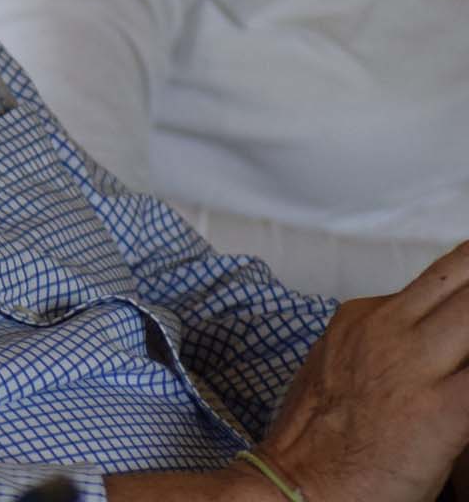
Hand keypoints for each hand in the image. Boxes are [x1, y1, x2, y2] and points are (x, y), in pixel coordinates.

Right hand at [259, 240, 468, 501]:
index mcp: (360, 317)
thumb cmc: (315, 442)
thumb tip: (427, 345)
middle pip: (464, 270)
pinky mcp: (445, 410)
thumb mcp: (336, 367)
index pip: (441, 277)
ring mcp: (415, 364)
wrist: (298, 488)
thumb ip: (382, 344)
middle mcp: (387, 328)